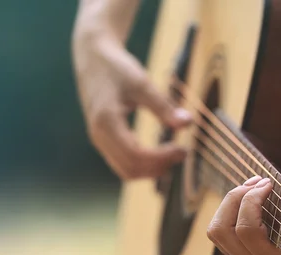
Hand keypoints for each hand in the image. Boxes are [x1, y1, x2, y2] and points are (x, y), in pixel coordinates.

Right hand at [72, 1, 190, 178]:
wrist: (93, 57)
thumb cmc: (116, 67)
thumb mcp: (142, 83)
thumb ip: (163, 106)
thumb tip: (187, 123)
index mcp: (106, 122)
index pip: (135, 155)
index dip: (161, 158)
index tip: (183, 149)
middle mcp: (99, 136)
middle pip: (130, 169)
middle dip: (158, 167)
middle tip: (183, 153)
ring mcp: (100, 140)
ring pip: (125, 170)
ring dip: (151, 169)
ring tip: (174, 155)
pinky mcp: (104, 139)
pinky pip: (123, 163)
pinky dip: (143, 164)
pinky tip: (161, 154)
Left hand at [207, 176, 280, 254]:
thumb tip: (277, 187)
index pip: (246, 229)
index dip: (252, 199)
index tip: (269, 183)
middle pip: (220, 229)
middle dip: (234, 198)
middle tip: (256, 181)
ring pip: (216, 232)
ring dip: (229, 204)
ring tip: (251, 186)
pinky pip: (223, 233)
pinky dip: (230, 212)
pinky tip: (248, 199)